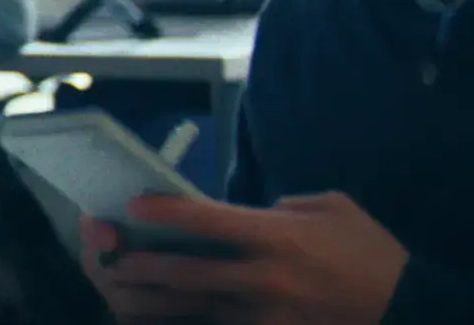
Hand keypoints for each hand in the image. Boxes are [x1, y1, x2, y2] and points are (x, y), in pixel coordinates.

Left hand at [88, 192, 406, 324]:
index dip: (164, 211)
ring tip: (121, 290)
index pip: (207, 220)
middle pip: (186, 273)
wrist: (408, 308)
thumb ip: (280, 206)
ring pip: (195, 310)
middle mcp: (265, 277)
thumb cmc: (369, 252)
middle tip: (110, 257)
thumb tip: (248, 211)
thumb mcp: (330, 208)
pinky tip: (162, 316)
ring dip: (155, 301)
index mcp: (277, 236)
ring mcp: (266, 315)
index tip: (133, 204)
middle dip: (141, 265)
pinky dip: (189, 321)